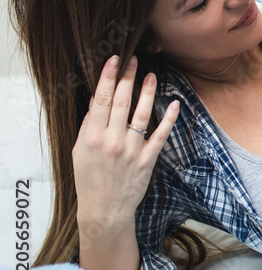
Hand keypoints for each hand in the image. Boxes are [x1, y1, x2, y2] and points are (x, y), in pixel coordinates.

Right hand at [73, 55, 179, 234]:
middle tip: (133, 59)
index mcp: (91, 137)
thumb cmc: (89, 180)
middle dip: (127, 78)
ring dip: (147, 92)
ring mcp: (131, 150)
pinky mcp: (147, 160)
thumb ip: (88, 126)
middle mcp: (112, 141)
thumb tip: (98, 100)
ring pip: (141, 114)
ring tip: (150, 75)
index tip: (114, 60)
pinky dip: (168, 119)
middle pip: (121, 102)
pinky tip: (174, 104)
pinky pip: (160, 135)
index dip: (108, 77)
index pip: (101, 100)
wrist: (104, 210)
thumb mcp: (79, 151)